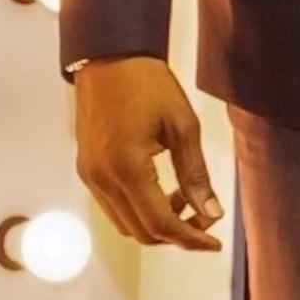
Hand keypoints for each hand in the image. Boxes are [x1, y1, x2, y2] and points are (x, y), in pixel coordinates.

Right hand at [72, 54, 223, 250]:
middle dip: (175, 234)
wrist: (108, 57)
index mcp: (126, 166)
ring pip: (125, 223)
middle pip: (140, 232)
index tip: (213, 243)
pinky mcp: (86, 168)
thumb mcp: (183, 126)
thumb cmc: (145, 83)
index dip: (191, 239)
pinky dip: (138, 210)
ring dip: (156, 223)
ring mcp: (90, 174)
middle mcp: (101, 177)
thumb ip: (196, 174)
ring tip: (184, 200)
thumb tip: (210, 212)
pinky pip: (112, 206)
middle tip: (204, 219)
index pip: (160, 224)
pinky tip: (160, 190)